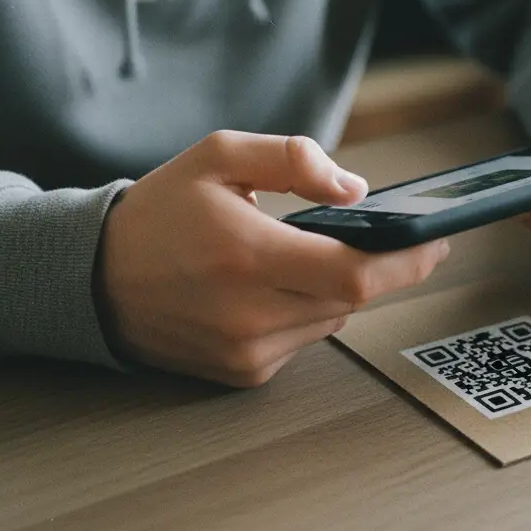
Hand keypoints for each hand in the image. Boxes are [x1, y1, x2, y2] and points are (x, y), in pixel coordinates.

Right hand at [95, 131, 449, 385]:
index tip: (437, 241)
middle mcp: (249, 314)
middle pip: (351, 297)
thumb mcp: (219, 156)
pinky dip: (302, 310)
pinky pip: (301, 339)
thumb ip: (294, 158)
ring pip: (331, 319)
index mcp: (247, 254)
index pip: (355, 272)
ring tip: (291, 255)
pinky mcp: (241, 373)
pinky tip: (266, 288)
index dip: (407, 260)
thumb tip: (356, 189)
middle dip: (368, 264)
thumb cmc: (159, 212)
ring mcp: (246, 352)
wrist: (93, 279)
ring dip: (331, 287)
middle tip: (371, 235)